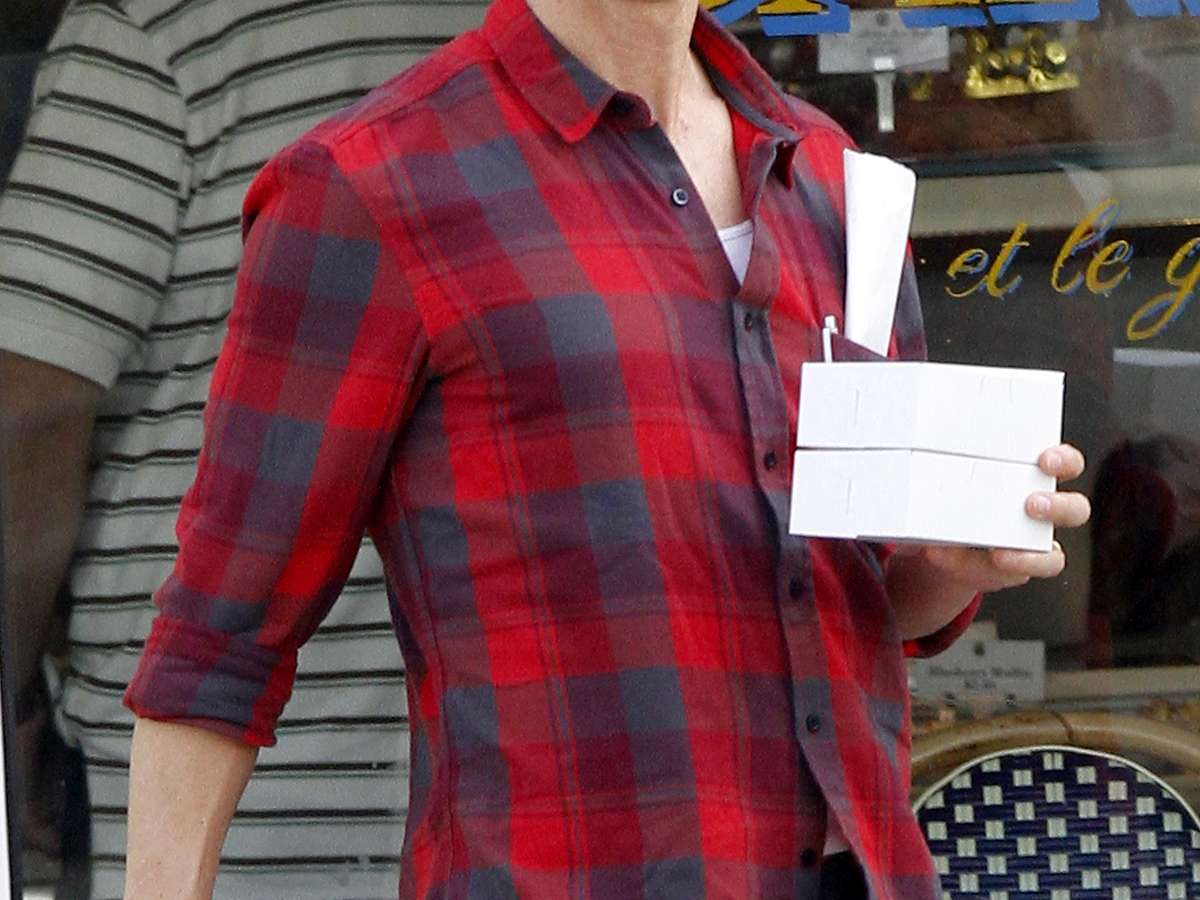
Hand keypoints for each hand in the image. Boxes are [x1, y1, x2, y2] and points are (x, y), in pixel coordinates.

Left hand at [916, 444, 1090, 593]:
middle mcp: (1044, 515)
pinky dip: (977, 570)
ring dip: (1030, 555)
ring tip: (998, 552)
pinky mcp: (1012, 573)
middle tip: (1031, 504)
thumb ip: (948, 470)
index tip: (1044, 458)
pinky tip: (949, 558)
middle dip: (1057, 506)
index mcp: (1035, 479)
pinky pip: (1010, 579)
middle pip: (1075, 510)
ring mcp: (1032, 548)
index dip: (1064, 460)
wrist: (940, 542)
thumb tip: (917, 454)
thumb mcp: (952, 479)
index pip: (1067, 465)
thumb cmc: (954, 501)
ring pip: (1053, 557)